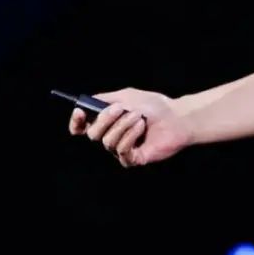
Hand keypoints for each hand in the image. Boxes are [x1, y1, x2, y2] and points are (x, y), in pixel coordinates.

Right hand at [68, 88, 193, 167]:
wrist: (176, 117)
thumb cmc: (154, 106)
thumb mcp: (127, 95)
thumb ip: (104, 99)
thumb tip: (85, 103)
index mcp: (108, 122)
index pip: (83, 128)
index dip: (76, 122)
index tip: (79, 112)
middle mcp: (112, 137)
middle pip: (93, 135)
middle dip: (105, 119)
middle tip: (120, 109)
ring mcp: (122, 149)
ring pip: (107, 142)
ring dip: (123, 126)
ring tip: (139, 118)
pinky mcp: (133, 159)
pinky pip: (121, 151)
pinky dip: (130, 136)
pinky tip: (142, 128)